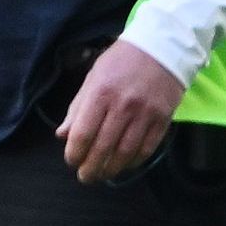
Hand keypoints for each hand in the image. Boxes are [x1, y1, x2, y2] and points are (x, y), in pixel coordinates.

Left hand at [61, 43, 182, 184]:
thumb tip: (63, 135)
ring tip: (103, 175)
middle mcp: (123, 106)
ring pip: (125, 152)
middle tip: (86, 177)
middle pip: (103, 148)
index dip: (74, 153)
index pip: (82, 134)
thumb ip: (78, 107)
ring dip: (112, 169)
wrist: (163, 47)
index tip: (72, 161)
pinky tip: (125, 164)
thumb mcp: (93, 77)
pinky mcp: (163, 119)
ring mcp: (145, 114)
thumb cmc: (122, 61)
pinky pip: (147, 148)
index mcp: (101, 93)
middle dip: (91, 168)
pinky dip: (134, 161)